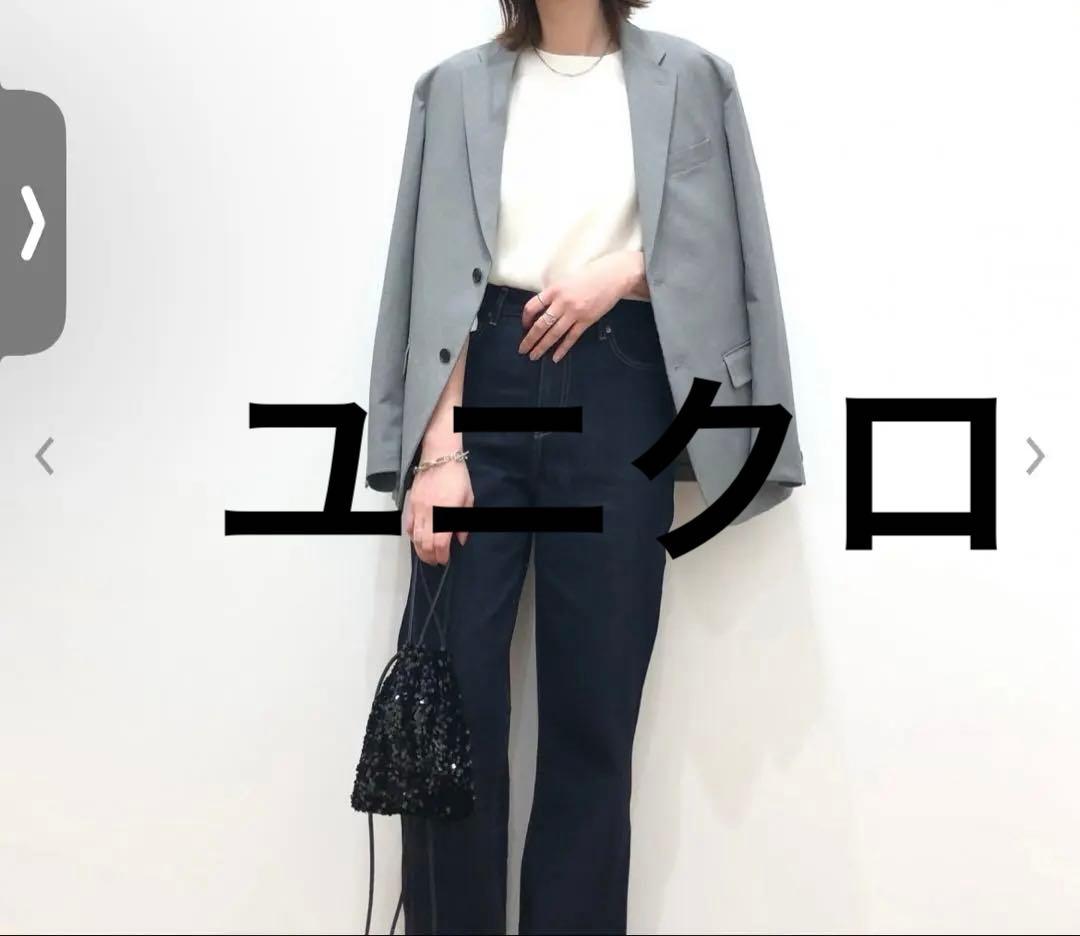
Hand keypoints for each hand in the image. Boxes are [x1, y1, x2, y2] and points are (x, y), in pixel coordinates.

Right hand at [403, 437, 473, 564]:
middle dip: (430, 556)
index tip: (445, 560)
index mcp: (445, 514)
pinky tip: (417, 541)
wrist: (439, 458)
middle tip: (435, 561)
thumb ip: (463, 522)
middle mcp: (429, 514)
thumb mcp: (468, 500)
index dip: (442, 556)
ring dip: (420, 550)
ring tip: (426, 555)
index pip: (440, 544)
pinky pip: (408, 526)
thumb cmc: (456, 477)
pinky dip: (412, 536)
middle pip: (425, 544)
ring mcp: (418, 509)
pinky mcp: (411, 504)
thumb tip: (460, 540)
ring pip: (415, 537)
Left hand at [518, 250, 646, 362]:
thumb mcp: (567, 278)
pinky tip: (555, 357)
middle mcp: (562, 302)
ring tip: (534, 356)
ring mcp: (574, 313)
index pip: (532, 306)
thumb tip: (544, 307)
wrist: (614, 276)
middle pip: (541, 324)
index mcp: (555, 289)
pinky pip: (571, 338)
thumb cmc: (591, 273)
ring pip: (554, 334)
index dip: (525, 318)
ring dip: (542, 346)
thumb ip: (555, 292)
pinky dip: (562, 349)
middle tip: (522, 349)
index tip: (524, 325)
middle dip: (530, 339)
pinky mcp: (586, 321)